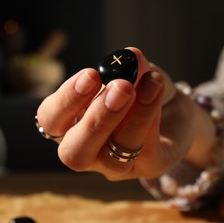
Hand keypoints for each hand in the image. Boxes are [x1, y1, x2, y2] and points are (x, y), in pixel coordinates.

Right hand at [36, 47, 211, 180]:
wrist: (173, 107)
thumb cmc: (139, 89)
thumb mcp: (132, 71)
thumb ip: (127, 66)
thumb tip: (130, 56)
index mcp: (69, 124)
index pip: (51, 120)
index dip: (66, 100)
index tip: (90, 75)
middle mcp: (86, 149)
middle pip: (73, 152)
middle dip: (96, 119)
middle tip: (120, 87)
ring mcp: (114, 165)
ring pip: (111, 157)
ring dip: (130, 118)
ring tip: (149, 83)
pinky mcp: (147, 167)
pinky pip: (145, 151)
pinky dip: (150, 118)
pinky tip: (157, 91)